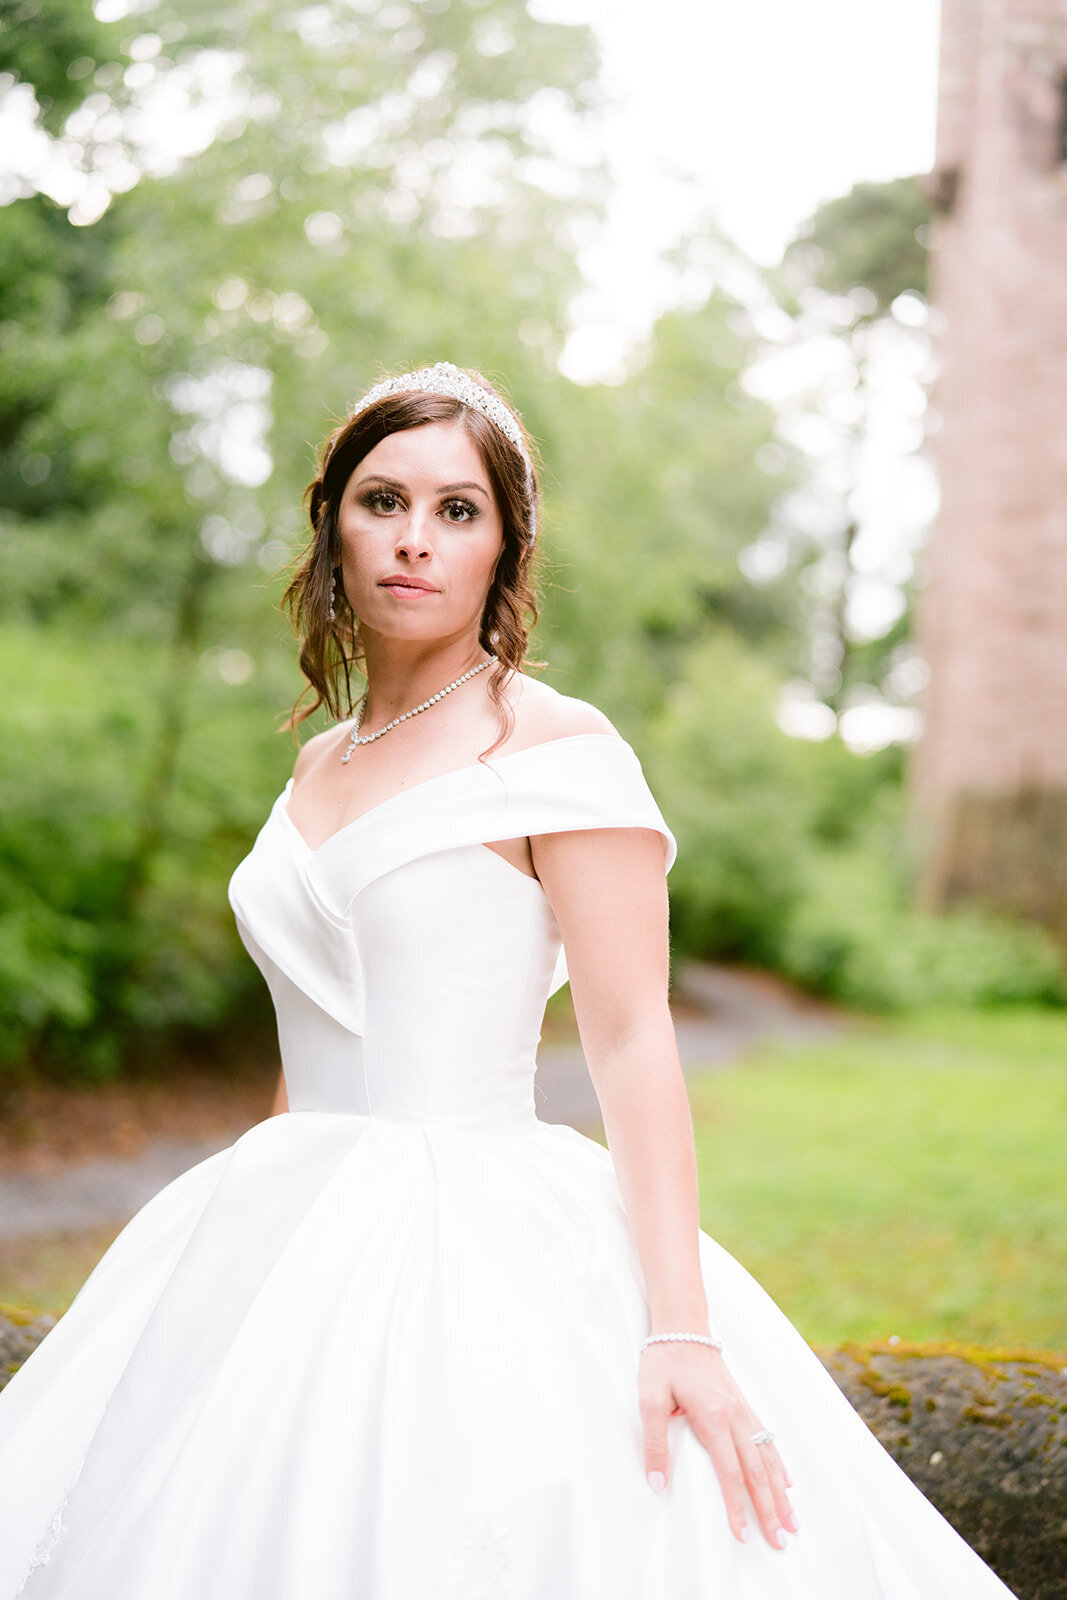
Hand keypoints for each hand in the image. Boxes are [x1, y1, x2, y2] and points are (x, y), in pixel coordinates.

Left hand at [638, 1341, 797, 1549]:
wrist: (683, 1324)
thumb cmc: (663, 1360)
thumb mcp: (648, 1399)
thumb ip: (655, 1443)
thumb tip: (656, 1484)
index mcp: (713, 1417)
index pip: (730, 1473)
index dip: (738, 1507)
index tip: (743, 1535)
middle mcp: (735, 1416)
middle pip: (757, 1472)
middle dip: (770, 1509)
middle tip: (782, 1541)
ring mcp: (742, 1409)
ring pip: (767, 1458)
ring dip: (780, 1492)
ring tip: (793, 1521)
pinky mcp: (742, 1403)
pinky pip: (766, 1439)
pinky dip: (778, 1464)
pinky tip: (786, 1481)